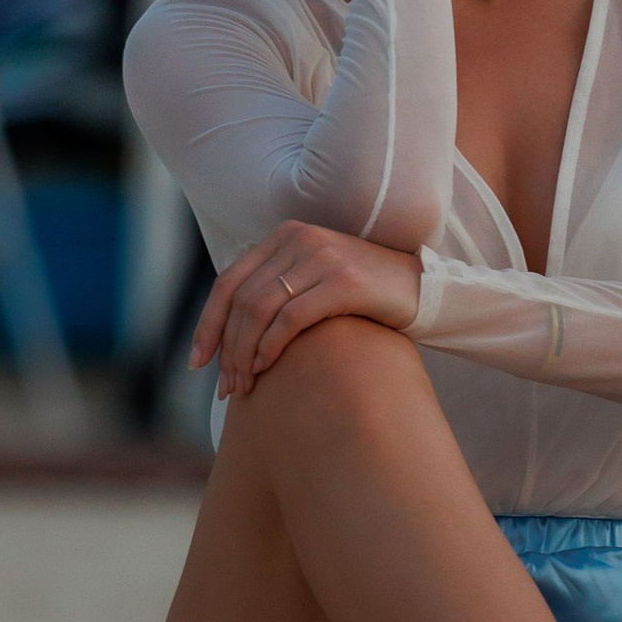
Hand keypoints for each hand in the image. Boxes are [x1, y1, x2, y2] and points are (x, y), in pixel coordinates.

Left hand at [192, 219, 421, 396]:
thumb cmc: (364, 295)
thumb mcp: (314, 280)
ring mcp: (322, 257)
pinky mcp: (344, 281)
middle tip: (227, 386)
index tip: (198, 361)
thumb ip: (278, 289)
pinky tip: (267, 367)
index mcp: (286, 236)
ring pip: (260, 309)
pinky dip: (271, 346)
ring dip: (244, 352)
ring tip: (245, 384)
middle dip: (227, 348)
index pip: (229, 282)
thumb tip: (230, 333)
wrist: (423, 289)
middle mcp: (300, 239)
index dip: (208, 324)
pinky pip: (291, 318)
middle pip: (241, 299)